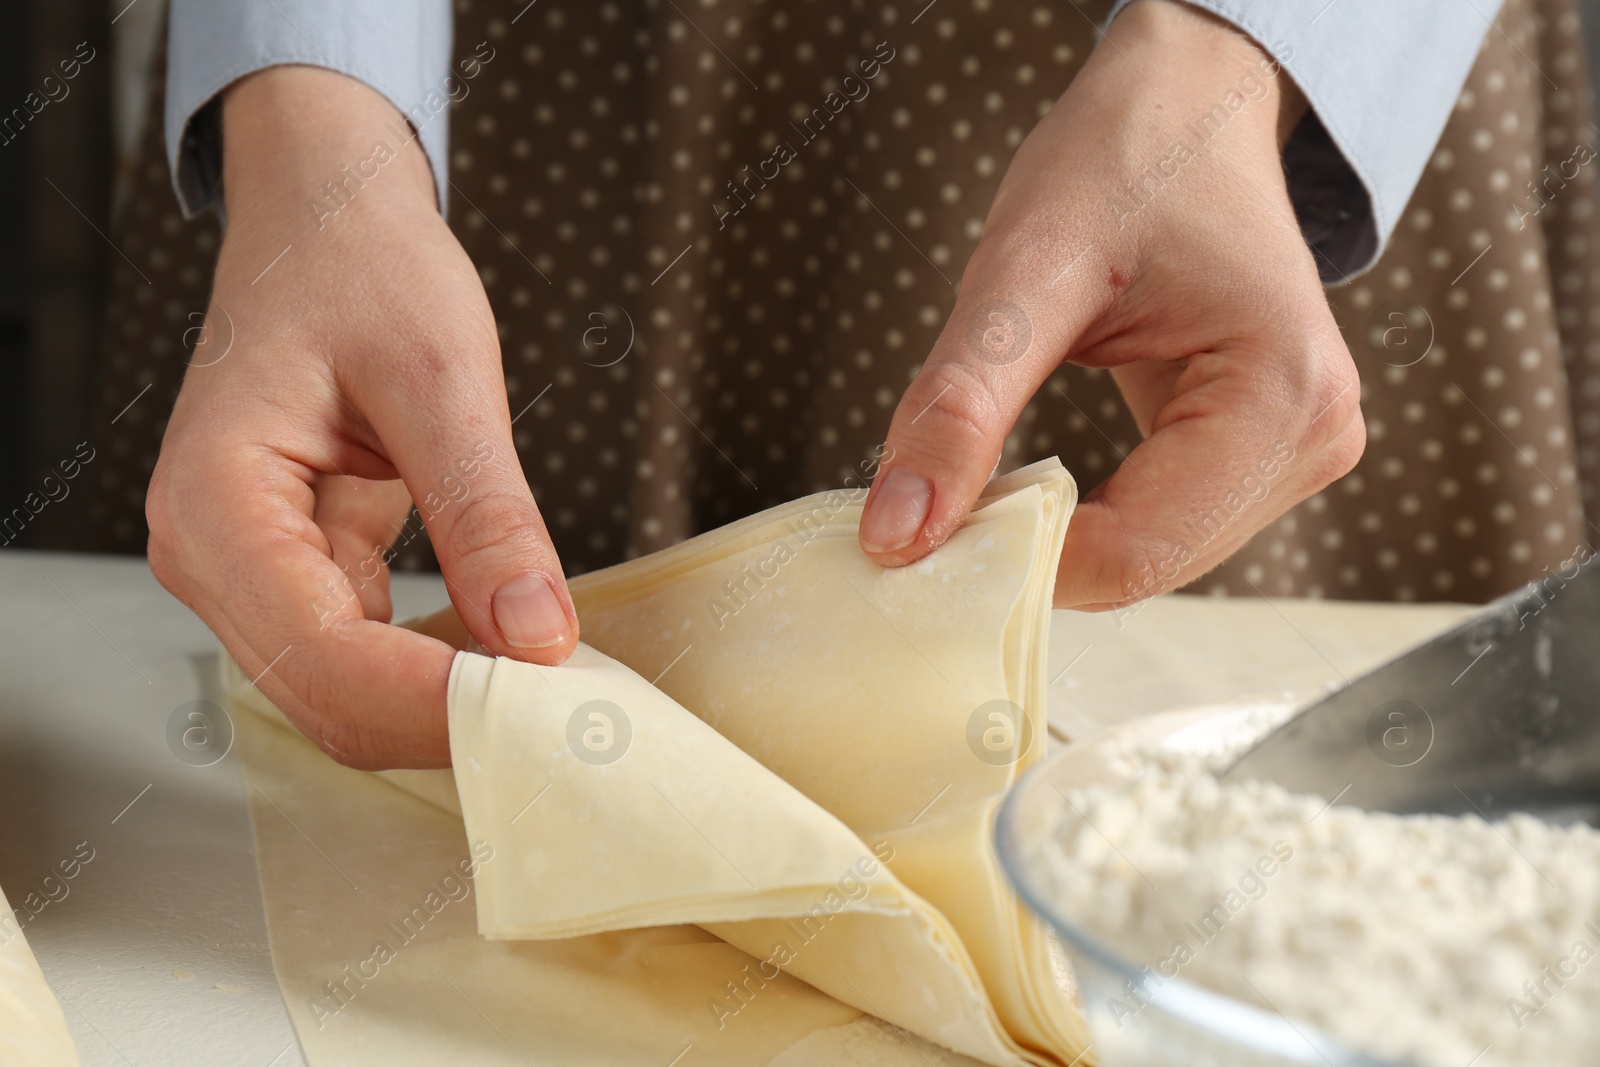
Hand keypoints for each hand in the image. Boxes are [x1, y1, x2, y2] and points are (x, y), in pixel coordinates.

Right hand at [147, 67, 576, 768]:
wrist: (326, 225)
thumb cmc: (363, 270)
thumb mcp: (444, 378)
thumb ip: (487, 514)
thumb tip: (537, 637)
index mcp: (218, 504)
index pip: (324, 656)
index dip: (436, 702)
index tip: (546, 711)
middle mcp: (209, 556)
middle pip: (328, 701)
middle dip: (448, 720)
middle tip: (573, 715)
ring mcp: (245, 574)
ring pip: (345, 697)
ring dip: (448, 706)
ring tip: (555, 686)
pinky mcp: (292, 575)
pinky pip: (365, 657)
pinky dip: (441, 669)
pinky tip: (512, 649)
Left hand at [858, 0, 1363, 608]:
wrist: (1184, 109)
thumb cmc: (1121, 160)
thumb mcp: (1023, 270)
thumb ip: (960, 405)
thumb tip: (897, 534)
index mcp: (1284, 394)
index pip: (1138, 553)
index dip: (1018, 558)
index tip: (923, 533)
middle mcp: (1317, 437)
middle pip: (1148, 567)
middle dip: (1036, 551)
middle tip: (941, 502)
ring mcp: (1300, 452)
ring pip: (1150, 560)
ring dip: (1059, 540)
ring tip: (992, 470)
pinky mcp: (1263, 455)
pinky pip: (1159, 530)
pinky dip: (1086, 522)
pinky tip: (1037, 480)